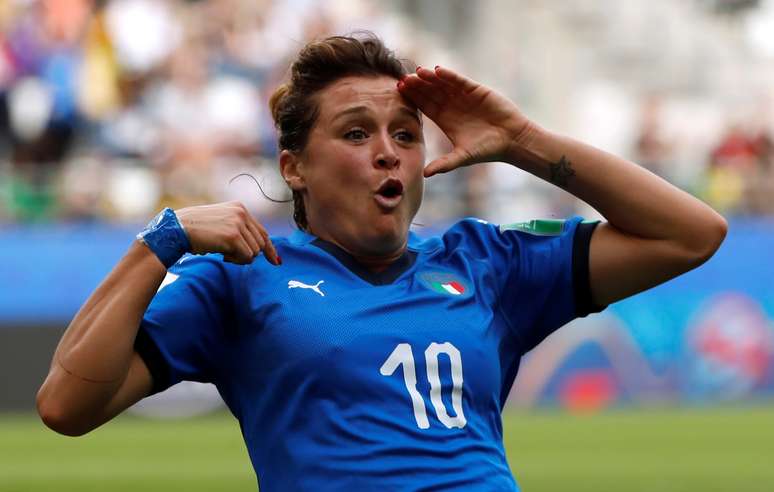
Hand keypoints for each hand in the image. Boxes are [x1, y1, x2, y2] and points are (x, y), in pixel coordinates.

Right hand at [175, 201, 279, 265]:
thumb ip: (239, 231)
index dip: (269, 248)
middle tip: (229, 256)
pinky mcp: (233, 236)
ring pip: (254, 251)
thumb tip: (259, 250)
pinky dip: (236, 261)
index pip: (262, 231)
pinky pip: (246, 256)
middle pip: (260, 243)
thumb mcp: (221, 224)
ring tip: (224, 253)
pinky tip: (222, 255)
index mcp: (240, 208)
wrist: (177, 229)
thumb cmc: (195, 231)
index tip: (276, 261)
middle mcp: (242, 213)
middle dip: (248, 255)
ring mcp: (238, 223)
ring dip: (240, 258)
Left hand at [398, 66, 532, 176]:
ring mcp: (462, 96)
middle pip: (429, 92)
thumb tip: (425, 175)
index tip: (399, 92)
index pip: (424, 106)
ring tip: (418, 72)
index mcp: (444, 120)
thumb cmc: (487, 149)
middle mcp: (451, 106)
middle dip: (417, 86)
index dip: (412, 99)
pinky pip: (459, 80)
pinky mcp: (475, 90)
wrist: (511, 140)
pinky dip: (449, 75)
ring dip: (430, 78)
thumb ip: (444, 164)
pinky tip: (438, 70)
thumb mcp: (462, 157)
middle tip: (404, 80)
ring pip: (442, 84)